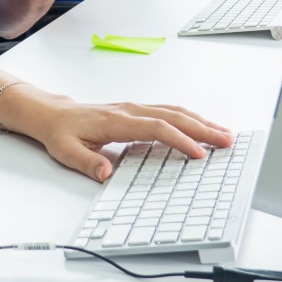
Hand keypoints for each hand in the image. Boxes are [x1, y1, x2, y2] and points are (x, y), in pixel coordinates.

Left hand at [37, 100, 232, 181]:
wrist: (54, 114)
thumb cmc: (61, 132)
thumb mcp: (66, 152)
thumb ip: (87, 164)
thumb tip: (105, 173)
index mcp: (116, 122)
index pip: (155, 128)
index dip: (179, 140)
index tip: (198, 154)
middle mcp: (129, 111)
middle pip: (173, 116)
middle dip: (202, 129)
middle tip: (227, 142)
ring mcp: (135, 108)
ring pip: (174, 111)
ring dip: (201, 121)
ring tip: (225, 134)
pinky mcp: (137, 110)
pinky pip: (168, 111)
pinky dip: (190, 118)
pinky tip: (203, 126)